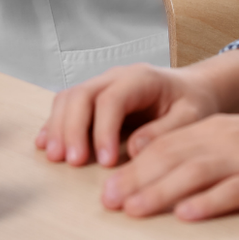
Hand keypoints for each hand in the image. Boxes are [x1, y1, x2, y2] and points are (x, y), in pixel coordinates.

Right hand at [36, 63, 223, 167]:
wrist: (190, 90)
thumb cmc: (192, 104)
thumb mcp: (192, 117)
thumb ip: (165, 131)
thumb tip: (135, 147)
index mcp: (141, 78)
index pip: (112, 99)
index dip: (103, 131)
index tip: (106, 162)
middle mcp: (116, 77)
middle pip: (82, 95)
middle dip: (72, 129)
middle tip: (72, 162)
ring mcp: (101, 85)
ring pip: (69, 98)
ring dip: (58, 127)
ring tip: (55, 157)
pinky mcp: (93, 98)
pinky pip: (66, 105)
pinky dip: (53, 124)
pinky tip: (45, 144)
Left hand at [100, 111, 238, 220]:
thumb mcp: (237, 140)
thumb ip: (205, 153)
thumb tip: (167, 177)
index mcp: (213, 129)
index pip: (163, 144)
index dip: (131, 165)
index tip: (105, 185)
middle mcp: (222, 139)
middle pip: (169, 158)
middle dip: (134, 179)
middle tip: (106, 201)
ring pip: (192, 173)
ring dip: (158, 191)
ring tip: (132, 209)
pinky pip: (231, 191)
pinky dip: (207, 203)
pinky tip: (186, 214)